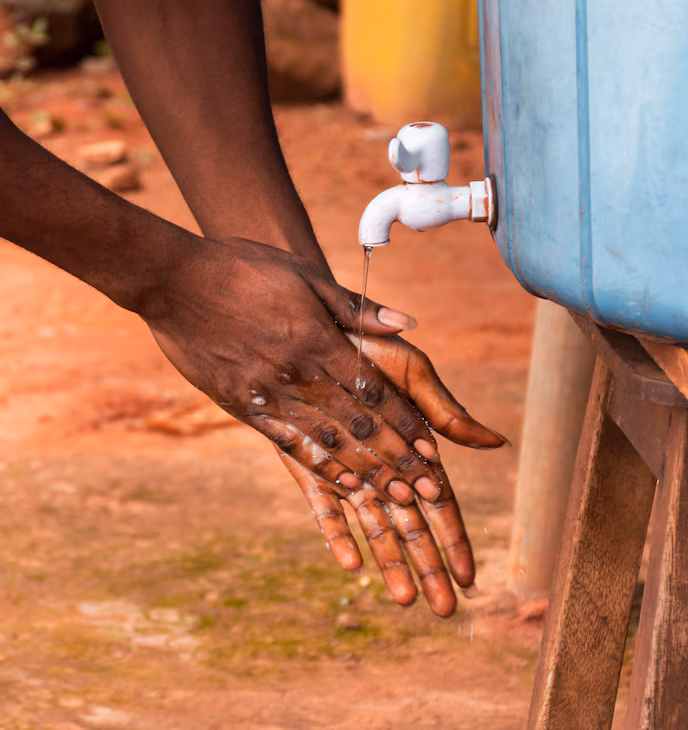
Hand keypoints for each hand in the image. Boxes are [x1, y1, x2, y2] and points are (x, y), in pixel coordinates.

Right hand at [142, 236, 478, 505]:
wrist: (174, 281)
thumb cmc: (243, 269)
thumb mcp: (304, 276)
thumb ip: (356, 307)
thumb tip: (407, 323)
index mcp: (319, 340)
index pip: (374, 392)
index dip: (405, 424)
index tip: (431, 451)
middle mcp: (298, 374)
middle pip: (357, 426)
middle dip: (395, 460)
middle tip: (425, 490)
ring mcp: (268, 394)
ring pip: (327, 442)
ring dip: (365, 473)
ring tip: (395, 500)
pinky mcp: (241, 405)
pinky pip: (287, 443)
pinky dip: (319, 466)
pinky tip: (342, 486)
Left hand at [282, 333, 507, 617]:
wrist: (313, 331)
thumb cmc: (370, 347)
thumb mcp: (413, 373)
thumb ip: (446, 412)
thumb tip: (497, 442)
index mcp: (413, 448)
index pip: (440, 504)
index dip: (455, 539)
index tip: (471, 577)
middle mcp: (382, 466)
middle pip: (410, 525)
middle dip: (429, 567)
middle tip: (444, 610)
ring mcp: (346, 469)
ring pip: (372, 526)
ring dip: (389, 563)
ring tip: (406, 601)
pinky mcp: (309, 465)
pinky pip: (323, 506)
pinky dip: (336, 534)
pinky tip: (349, 564)